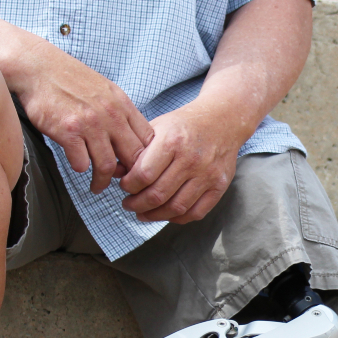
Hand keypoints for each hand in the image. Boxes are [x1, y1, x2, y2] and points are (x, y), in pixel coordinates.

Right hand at [10, 41, 154, 192]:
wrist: (37, 67)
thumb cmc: (69, 80)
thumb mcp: (105, 90)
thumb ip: (119, 113)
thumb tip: (131, 138)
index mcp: (122, 105)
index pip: (148, 140)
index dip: (145, 160)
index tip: (136, 169)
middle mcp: (110, 115)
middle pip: (133, 157)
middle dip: (129, 177)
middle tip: (120, 185)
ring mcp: (90, 124)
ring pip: (108, 166)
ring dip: (103, 181)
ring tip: (97, 186)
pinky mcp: (68, 132)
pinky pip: (81, 163)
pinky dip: (80, 169)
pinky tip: (77, 166)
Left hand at [118, 101, 249, 223]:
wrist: (222, 120)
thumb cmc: (184, 125)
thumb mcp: (157, 127)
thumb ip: (136, 149)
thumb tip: (116, 172)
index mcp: (172, 141)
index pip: (143, 175)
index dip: (128, 186)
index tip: (124, 186)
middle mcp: (191, 159)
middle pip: (157, 195)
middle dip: (136, 204)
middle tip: (128, 204)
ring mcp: (207, 175)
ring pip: (175, 208)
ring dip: (154, 215)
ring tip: (143, 212)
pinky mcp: (219, 186)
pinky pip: (195, 213)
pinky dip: (177, 218)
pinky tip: (165, 213)